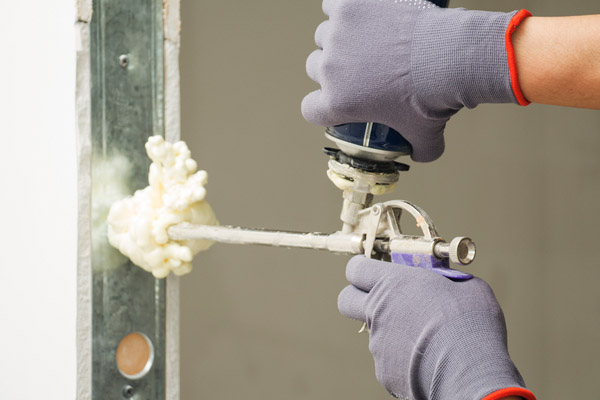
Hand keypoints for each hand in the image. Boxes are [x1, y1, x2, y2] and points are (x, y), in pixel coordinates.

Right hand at [302, 0, 530, 161]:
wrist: (447, 57)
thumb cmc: (433, 98)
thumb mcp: (425, 135)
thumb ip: (420, 149)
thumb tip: (421, 154)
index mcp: (338, 103)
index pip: (309, 109)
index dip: (321, 107)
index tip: (335, 100)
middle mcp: (330, 69)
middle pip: (315, 67)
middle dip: (332, 69)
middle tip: (358, 68)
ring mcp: (338, 34)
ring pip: (324, 35)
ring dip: (337, 39)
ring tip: (362, 39)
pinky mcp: (350, 6)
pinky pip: (332, 5)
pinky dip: (341, 8)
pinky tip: (359, 13)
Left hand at [338, 256, 535, 399]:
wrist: (469, 368)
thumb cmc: (470, 322)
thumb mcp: (465, 285)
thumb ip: (445, 280)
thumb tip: (446, 282)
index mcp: (392, 283)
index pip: (356, 268)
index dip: (362, 269)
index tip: (373, 270)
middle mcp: (377, 311)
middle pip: (346, 299)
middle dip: (356, 298)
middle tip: (380, 300)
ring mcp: (378, 343)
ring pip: (375, 333)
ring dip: (392, 333)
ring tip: (426, 339)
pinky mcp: (385, 371)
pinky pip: (389, 361)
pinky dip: (404, 360)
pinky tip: (427, 361)